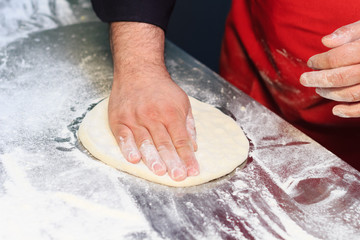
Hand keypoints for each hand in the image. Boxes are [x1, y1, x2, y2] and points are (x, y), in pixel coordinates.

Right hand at [108, 22, 198, 180]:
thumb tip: (193, 147)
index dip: (187, 157)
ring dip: (152, 158)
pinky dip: (128, 148)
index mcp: (171, 113)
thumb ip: (188, 125)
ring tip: (160, 172)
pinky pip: (123, 137)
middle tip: (178, 177)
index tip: (193, 171)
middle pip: (164, 143)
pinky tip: (134, 159)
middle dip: (172, 162)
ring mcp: (135, 118)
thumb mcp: (182, 102)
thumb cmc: (162, 89)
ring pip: (144, 142)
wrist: (138, 70)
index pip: (181, 140)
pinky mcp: (119, 119)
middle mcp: (153, 116)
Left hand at [300, 20, 359, 117]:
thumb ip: (349, 32)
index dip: (320, 61)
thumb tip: (325, 41)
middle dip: (318, 79)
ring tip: (319, 89)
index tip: (311, 62)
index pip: (339, 58)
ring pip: (351, 93)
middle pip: (341, 77)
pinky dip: (349, 111)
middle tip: (304, 79)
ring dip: (331, 94)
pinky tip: (336, 110)